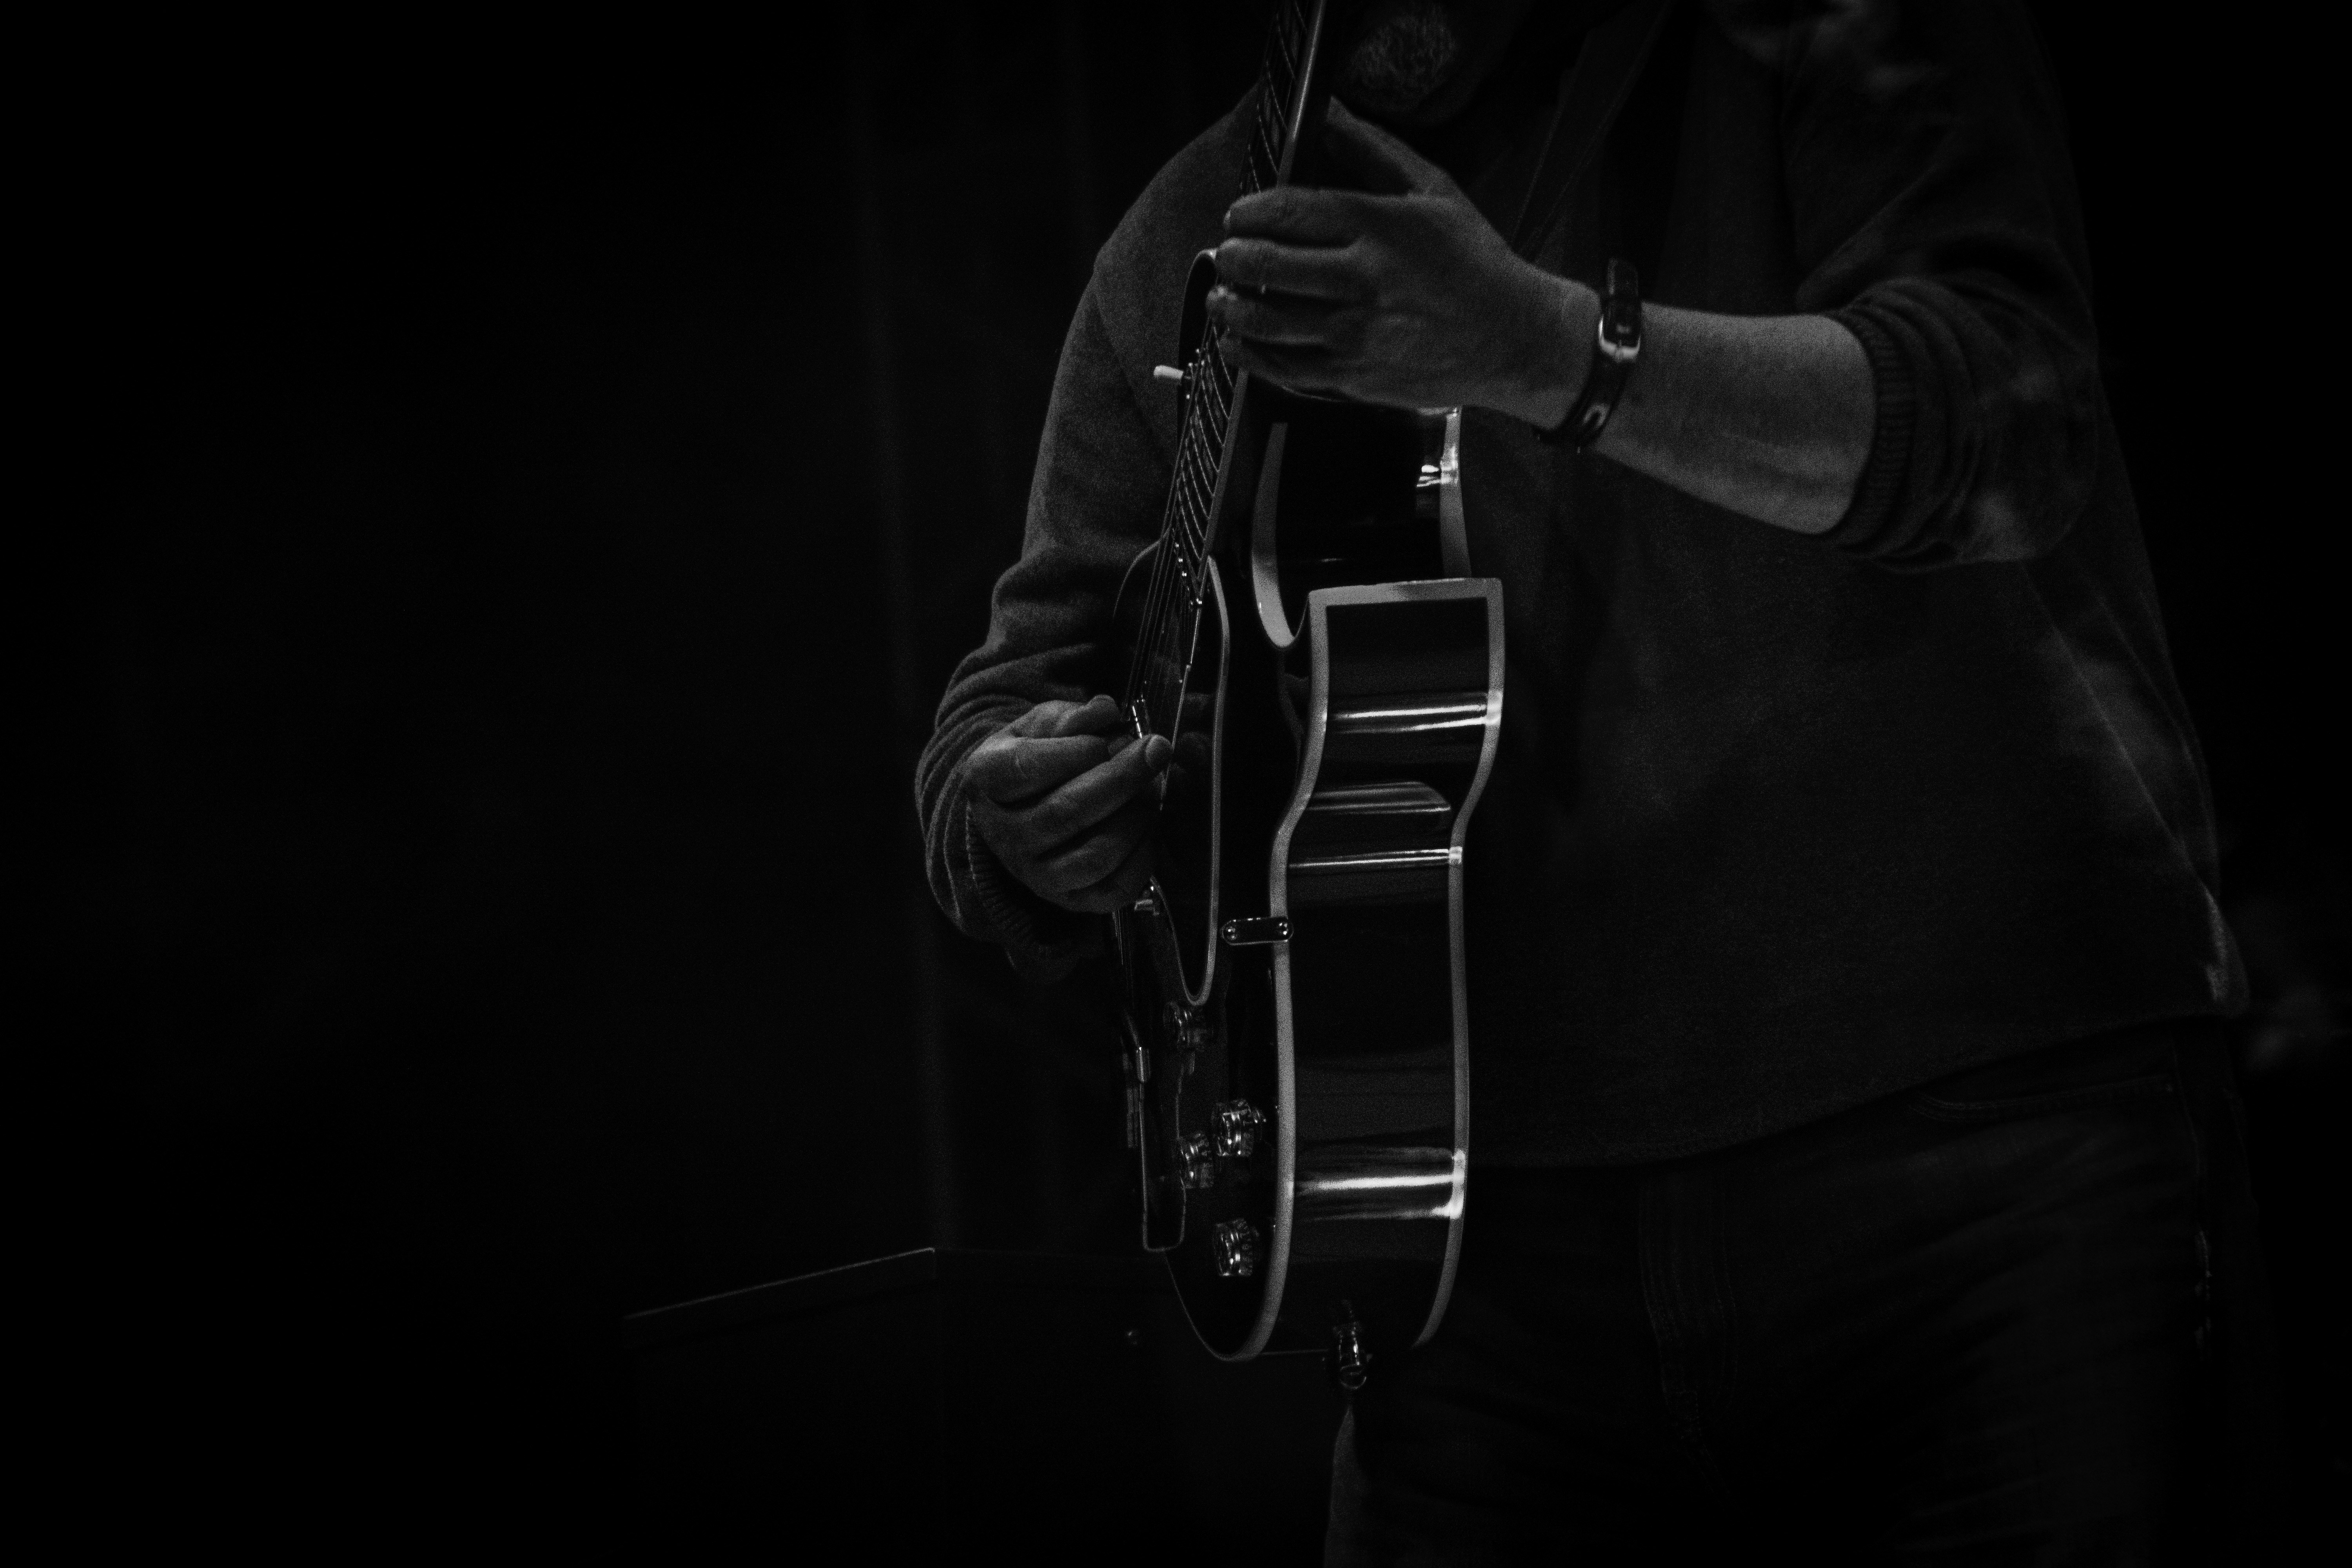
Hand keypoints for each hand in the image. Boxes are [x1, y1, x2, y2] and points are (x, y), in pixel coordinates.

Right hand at [967, 695, 1171, 913]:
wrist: (1016, 809)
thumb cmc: (1035, 758)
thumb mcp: (1041, 726)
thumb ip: (1071, 716)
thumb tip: (1105, 711)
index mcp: (985, 780)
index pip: (1028, 767)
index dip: (1079, 751)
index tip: (1114, 736)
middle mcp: (1003, 835)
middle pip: (1067, 812)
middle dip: (1122, 778)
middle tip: (1156, 751)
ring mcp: (1034, 873)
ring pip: (1094, 856)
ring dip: (1135, 818)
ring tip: (1151, 790)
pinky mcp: (1067, 899)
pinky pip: (1113, 889)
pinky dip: (1143, 858)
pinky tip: (1149, 826)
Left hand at [1208, 99, 1592, 424]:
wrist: (1513, 339)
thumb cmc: (1473, 261)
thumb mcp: (1434, 191)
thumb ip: (1374, 151)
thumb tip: (1327, 113)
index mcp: (1379, 228)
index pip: (1289, 211)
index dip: (1249, 212)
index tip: (1238, 215)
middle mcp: (1361, 281)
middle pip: (1267, 265)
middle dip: (1233, 258)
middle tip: (1226, 254)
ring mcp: (1354, 335)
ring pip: (1266, 321)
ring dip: (1230, 308)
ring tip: (1221, 298)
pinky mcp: (1353, 378)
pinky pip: (1284, 369)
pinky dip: (1249, 355)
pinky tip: (1237, 342)